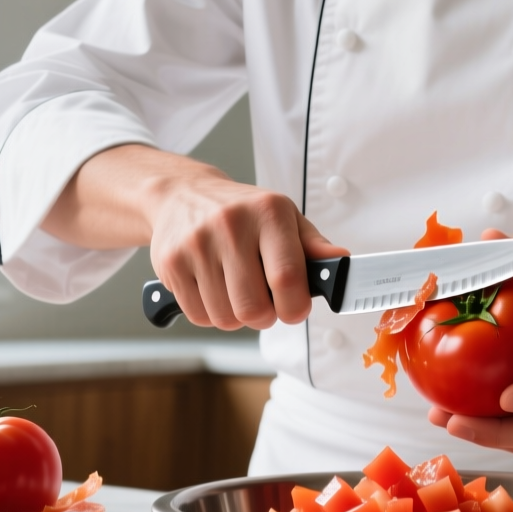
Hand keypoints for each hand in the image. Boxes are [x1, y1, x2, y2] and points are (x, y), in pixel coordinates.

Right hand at [42, 144, 347, 329]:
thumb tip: (342, 263)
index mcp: (268, 213)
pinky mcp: (170, 263)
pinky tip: (214, 289)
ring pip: (226, 318)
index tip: (294, 309)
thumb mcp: (285, 218)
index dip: (294, 307)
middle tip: (265, 302)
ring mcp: (196, 244)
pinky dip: (211, 314)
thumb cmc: (243, 212)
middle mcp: (231, 225)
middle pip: (254, 308)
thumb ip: (315, 246)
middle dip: (266, 317)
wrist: (181, 194)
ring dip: (237, 317)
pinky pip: (198, 316)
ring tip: (237, 291)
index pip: (286, 278)